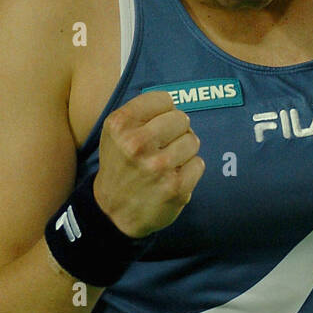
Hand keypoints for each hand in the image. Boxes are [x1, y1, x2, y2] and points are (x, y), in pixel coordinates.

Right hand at [93, 90, 205, 237]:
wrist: (114, 212)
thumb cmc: (120, 166)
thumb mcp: (116, 133)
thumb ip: (141, 112)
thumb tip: (176, 104)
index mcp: (121, 124)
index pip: (164, 100)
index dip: (164, 113)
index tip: (156, 126)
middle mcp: (137, 143)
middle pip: (181, 119)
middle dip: (177, 131)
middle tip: (164, 146)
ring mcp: (158, 165)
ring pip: (193, 140)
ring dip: (185, 151)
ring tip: (167, 163)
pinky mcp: (176, 186)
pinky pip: (199, 163)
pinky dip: (190, 171)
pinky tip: (173, 178)